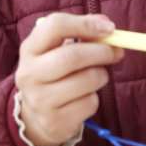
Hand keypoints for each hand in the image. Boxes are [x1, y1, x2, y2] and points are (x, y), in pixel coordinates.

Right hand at [14, 13, 123, 145]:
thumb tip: (107, 25)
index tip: (109, 28)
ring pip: (88, 80)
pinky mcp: (54, 121)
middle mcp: (29, 74)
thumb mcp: (58, 49)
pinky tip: (83, 97)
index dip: (86, 24)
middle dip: (102, 52)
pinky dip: (95, 98)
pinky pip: (90, 103)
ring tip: (96, 76)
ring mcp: (40, 100)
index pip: (55, 26)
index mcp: (29, 49)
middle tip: (116, 52)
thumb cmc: (55, 73)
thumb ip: (81, 32)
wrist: (37, 116)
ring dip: (101, 75)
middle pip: (72, 56)